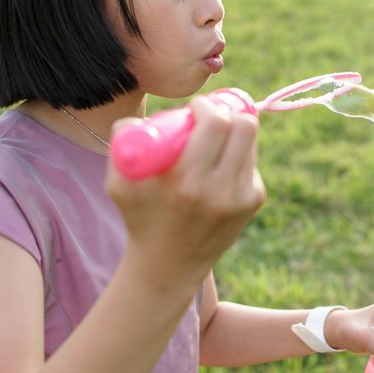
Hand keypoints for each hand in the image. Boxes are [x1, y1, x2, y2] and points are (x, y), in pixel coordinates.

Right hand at [105, 96, 265, 288]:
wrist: (168, 265)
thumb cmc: (140, 216)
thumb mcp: (120, 182)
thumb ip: (124, 142)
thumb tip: (140, 118)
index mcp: (188, 183)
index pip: (217, 124)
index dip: (206, 107)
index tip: (194, 109)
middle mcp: (221, 191)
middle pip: (245, 126)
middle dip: (227, 113)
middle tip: (208, 118)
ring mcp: (242, 198)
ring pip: (250, 142)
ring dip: (233, 133)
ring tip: (211, 143)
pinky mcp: (254, 202)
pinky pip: (250, 163)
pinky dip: (236, 157)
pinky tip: (216, 170)